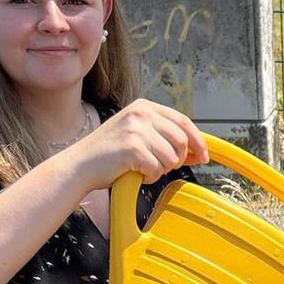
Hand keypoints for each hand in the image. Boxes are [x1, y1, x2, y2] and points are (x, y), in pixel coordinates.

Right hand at [68, 99, 208, 189]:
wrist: (79, 165)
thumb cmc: (110, 154)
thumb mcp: (138, 134)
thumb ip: (165, 137)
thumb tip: (200, 151)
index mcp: (144, 106)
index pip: (183, 122)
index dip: (198, 141)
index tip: (204, 156)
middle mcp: (141, 113)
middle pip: (182, 141)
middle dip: (178, 159)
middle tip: (160, 166)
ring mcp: (136, 130)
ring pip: (172, 158)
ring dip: (161, 169)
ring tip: (141, 167)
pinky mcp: (132, 148)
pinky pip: (157, 169)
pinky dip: (149, 177)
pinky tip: (134, 173)